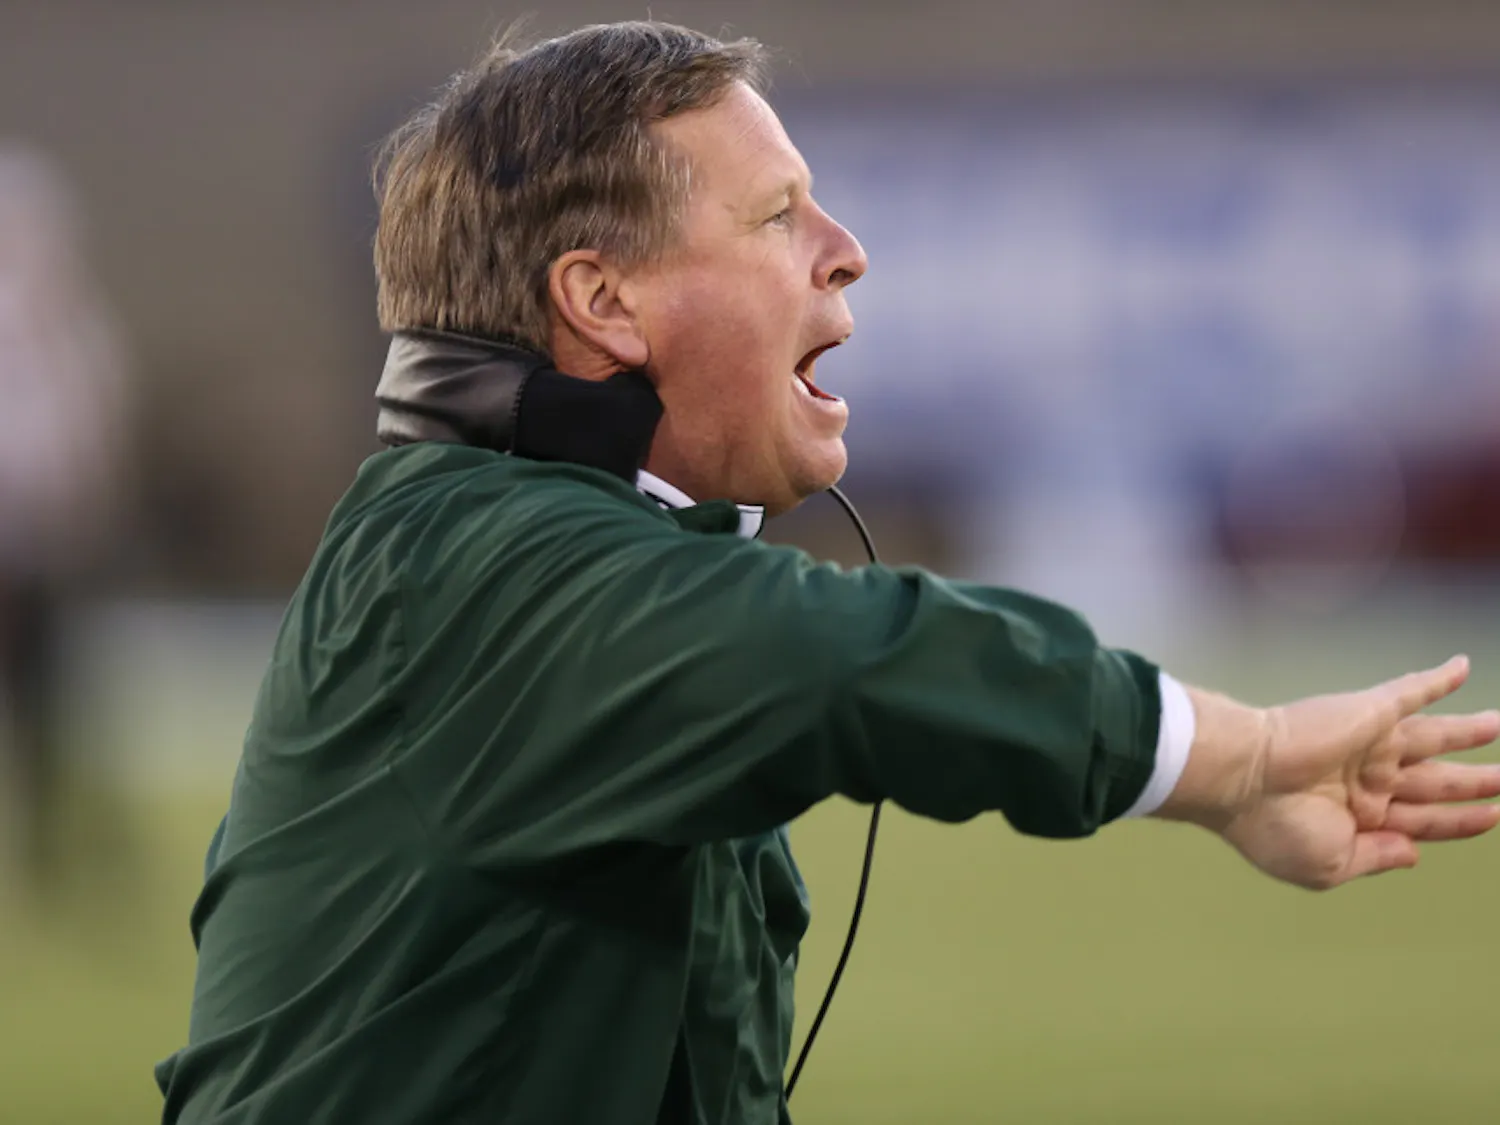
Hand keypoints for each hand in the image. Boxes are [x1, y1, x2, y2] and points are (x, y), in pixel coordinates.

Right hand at [1165, 657, 1499, 889]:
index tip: (1494, 816)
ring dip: (1469, 732)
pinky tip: (1462, 668)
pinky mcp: (1368, 711)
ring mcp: (1370, 743)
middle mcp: (1366, 778)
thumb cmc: (1275, 827)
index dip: (1460, 820)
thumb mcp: (1329, 866)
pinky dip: (1436, 680)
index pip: (1423, 820)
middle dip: (1475, 782)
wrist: (1241, 777)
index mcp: (1357, 817)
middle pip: (1436, 781)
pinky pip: (1410, 692)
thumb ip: (1376, 858)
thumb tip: (1414, 852)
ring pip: (1434, 737)